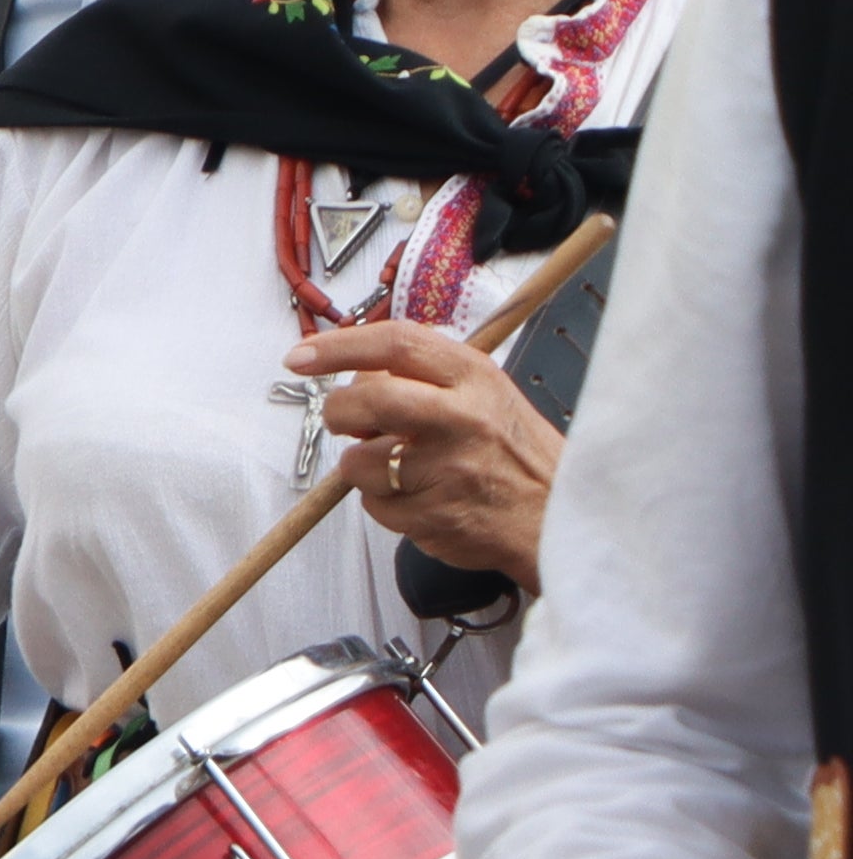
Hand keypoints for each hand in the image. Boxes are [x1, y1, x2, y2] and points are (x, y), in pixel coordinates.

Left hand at [288, 317, 558, 595]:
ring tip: (400, 468)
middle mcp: (462, 416)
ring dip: (363, 467)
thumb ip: (423, 378)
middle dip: (338, 412)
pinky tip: (418, 497)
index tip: (301, 356)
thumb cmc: (513, 452)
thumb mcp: (483, 393)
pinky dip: (383, 502)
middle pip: (368, 399)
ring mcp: (447, 468)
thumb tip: (355, 373)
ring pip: (359, 461)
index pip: (395, 344)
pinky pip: (374, 505)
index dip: (338, 346)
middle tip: (342, 420)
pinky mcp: (432, 514)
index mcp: (474, 377)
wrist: (558, 514)